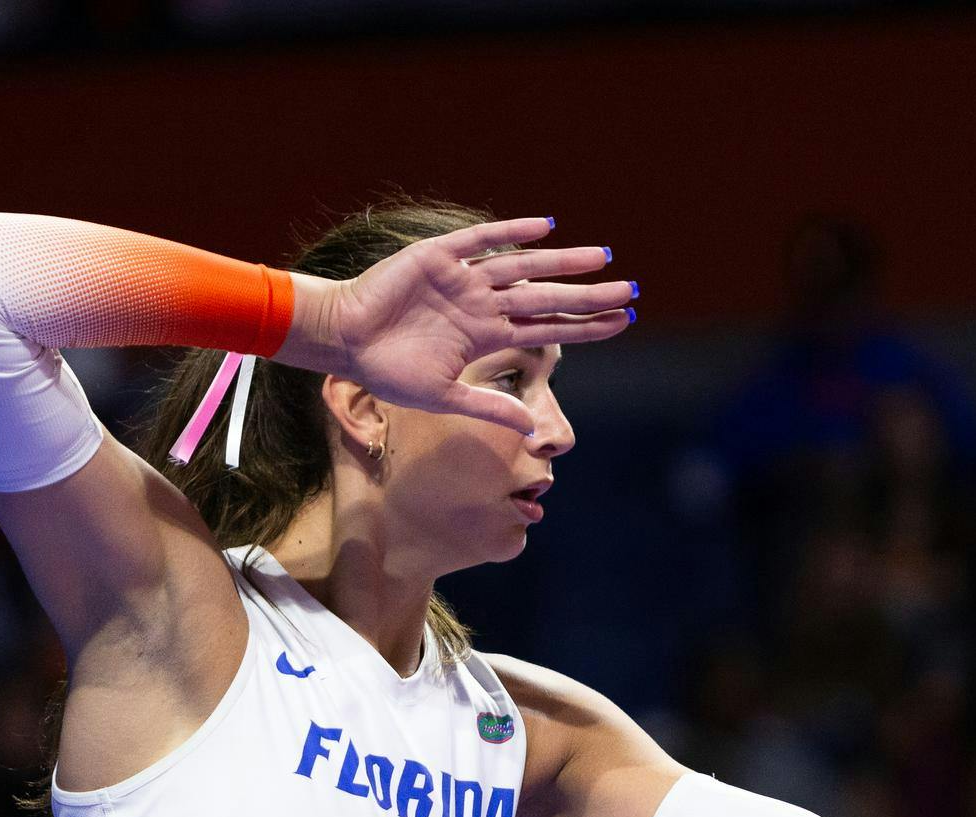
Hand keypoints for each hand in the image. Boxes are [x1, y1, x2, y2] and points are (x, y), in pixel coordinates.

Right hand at [285, 216, 633, 434]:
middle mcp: (483, 303)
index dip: (586, 326)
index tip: (624, 322)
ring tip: (602, 257)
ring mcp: (464, 278)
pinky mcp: (438, 256)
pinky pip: (482, 240)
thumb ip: (489, 406)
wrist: (344, 341)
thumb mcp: (443, 397)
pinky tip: (545, 227)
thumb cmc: (387, 372)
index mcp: (487, 335)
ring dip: (562, 262)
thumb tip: (531, 430)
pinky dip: (511, 231)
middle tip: (631, 289)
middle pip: (546, 297)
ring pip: (524, 267)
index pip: (549, 328)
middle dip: (588, 294)